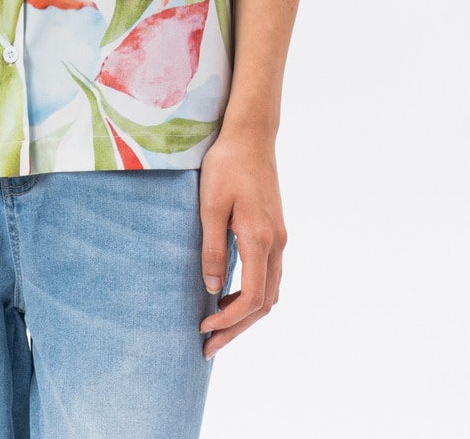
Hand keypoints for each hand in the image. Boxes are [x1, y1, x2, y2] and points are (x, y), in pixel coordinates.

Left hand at [197, 132, 286, 357]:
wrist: (251, 135)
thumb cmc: (226, 164)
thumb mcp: (210, 204)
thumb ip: (212, 248)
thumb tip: (212, 289)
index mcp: (260, 238)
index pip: (252, 297)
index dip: (229, 319)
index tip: (203, 328)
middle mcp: (276, 243)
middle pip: (264, 302)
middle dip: (237, 328)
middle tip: (208, 346)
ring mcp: (279, 237)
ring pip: (270, 291)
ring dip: (246, 314)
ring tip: (218, 327)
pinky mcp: (275, 230)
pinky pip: (269, 274)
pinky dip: (253, 295)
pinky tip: (230, 296)